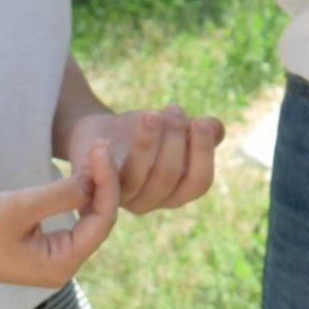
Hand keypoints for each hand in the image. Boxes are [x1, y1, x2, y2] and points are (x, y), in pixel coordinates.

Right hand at [0, 141, 120, 285]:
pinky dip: (78, 197)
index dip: (108, 183)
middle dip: (103, 183)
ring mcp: (53, 260)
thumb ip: (61, 194)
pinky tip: (82, 173)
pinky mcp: (43, 249)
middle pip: (99, 221)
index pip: (101, 221)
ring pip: (88, 220)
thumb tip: (95, 180)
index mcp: (60, 265)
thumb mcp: (19, 206)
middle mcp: (62, 268)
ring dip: (93, 188)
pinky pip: (73, 221)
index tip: (101, 148)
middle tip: (101, 146)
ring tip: (95, 154)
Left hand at [63, 103, 224, 215]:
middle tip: (174, 108)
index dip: (203, 153)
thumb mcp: (174, 126)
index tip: (201, 120)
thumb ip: (200, 131)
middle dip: (174, 139)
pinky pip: (102, 181)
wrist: (97, 132)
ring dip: (146, 143)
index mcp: (175, 191)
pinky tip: (107, 138)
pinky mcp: (92, 191)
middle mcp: (150, 201)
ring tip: (150, 113)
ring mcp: (121, 199)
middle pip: (169, 177)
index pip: (199, 183)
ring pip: (138, 177)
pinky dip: (105, 158)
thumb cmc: (143, 130)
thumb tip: (216, 130)